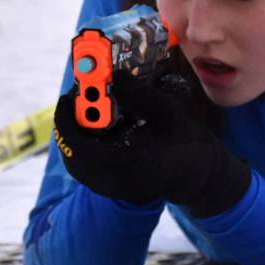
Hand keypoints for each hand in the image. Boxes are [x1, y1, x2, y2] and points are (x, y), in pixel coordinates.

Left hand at [53, 72, 249, 217]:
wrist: (197, 172)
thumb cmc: (185, 139)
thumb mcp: (167, 111)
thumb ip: (138, 94)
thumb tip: (111, 75)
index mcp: (131, 162)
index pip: (83, 146)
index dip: (68, 121)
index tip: (66, 97)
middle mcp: (118, 181)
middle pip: (75, 155)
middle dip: (70, 125)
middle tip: (73, 100)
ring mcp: (113, 189)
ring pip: (76, 164)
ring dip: (74, 137)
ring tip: (82, 113)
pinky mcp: (111, 190)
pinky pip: (85, 170)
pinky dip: (82, 149)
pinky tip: (93, 131)